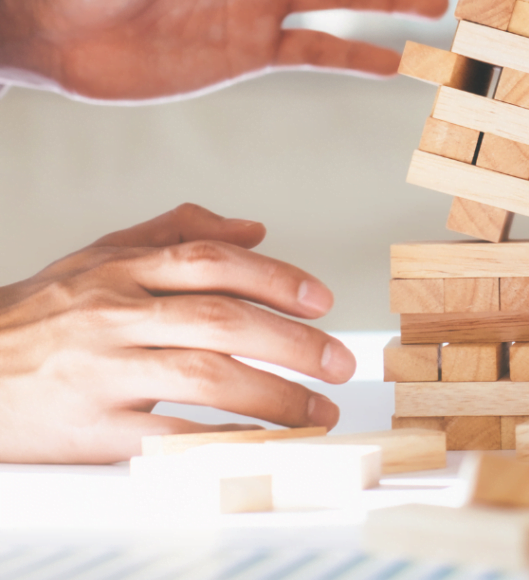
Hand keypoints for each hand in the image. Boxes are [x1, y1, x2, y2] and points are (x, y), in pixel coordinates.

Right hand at [0, 203, 353, 463]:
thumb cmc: (44, 312)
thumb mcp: (102, 254)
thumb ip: (178, 231)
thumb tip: (255, 228)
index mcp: (124, 270)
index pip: (213, 262)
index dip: (276, 277)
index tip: (322, 300)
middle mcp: (116, 315)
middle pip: (220, 320)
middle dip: (292, 343)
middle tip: (340, 362)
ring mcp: (103, 372)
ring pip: (203, 377)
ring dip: (273, 396)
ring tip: (319, 410)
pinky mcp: (89, 428)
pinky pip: (166, 436)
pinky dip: (220, 440)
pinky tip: (262, 444)